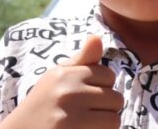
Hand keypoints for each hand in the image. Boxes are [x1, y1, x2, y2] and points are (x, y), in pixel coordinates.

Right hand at [0, 35, 122, 128]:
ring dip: (104, 124)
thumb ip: (81, 60)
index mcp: (64, 74)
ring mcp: (69, 114)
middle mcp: (66, 90)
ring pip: (114, 117)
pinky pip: (110, 127)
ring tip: (85, 125)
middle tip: (85, 116)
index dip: (101, 89)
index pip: (108, 75)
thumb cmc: (43, 106)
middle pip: (115, 97)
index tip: (84, 99)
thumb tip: (97, 37)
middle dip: (105, 109)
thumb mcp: (57, 79)